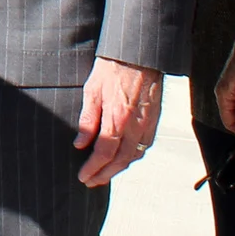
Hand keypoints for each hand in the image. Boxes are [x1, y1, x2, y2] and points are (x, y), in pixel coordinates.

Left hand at [74, 58, 162, 186]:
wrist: (140, 54)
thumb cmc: (113, 67)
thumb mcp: (92, 90)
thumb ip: (87, 119)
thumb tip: (80, 143)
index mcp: (117, 118)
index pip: (104, 153)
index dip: (93, 168)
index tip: (83, 177)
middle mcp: (135, 126)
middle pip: (120, 161)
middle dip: (104, 175)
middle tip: (91, 182)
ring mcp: (147, 124)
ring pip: (134, 156)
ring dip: (119, 169)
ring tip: (104, 173)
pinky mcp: (154, 121)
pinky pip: (144, 146)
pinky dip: (132, 157)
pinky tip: (122, 158)